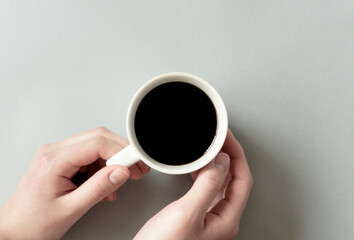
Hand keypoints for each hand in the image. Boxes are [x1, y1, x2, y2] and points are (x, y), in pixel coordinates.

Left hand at [0, 127, 149, 239]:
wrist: (15, 231)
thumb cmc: (33, 223)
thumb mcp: (71, 208)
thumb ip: (99, 188)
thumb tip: (121, 171)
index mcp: (54, 160)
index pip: (97, 143)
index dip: (121, 151)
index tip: (136, 162)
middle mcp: (54, 151)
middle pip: (98, 138)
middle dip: (120, 152)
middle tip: (135, 168)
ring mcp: (57, 155)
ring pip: (95, 146)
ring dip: (111, 162)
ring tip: (117, 184)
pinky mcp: (61, 161)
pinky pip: (88, 157)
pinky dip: (101, 169)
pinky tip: (104, 185)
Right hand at [134, 129, 252, 239]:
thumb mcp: (187, 213)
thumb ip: (208, 186)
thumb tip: (222, 162)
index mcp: (226, 220)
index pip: (242, 180)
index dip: (236, 155)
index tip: (227, 137)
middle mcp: (221, 219)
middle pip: (234, 180)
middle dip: (228, 156)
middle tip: (218, 138)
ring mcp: (209, 218)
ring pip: (220, 184)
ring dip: (216, 163)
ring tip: (208, 147)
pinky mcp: (195, 217)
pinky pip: (206, 189)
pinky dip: (203, 174)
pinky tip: (195, 167)